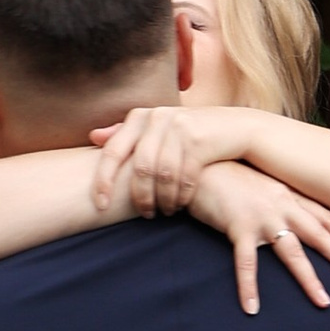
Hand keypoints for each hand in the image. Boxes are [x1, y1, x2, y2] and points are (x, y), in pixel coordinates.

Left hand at [86, 101, 240, 219]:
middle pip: (140, 168)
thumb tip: (93, 137)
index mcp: (141, 116)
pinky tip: (181, 205)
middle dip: (141, 197)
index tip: (100, 205)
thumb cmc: (190, 134)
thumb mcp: (158, 129)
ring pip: (163, 175)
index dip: (103, 181)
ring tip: (165, 211)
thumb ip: (127, 133)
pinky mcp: (200, 140)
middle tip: (146, 214)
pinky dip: (181, 196)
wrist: (236, 127)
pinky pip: (184, 177)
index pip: (112, 152)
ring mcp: (179, 126)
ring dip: (164, 200)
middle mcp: (158, 117)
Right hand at [190, 162, 329, 313]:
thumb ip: (277, 198)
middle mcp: (282, 204)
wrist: (199, 162)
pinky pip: (246, 262)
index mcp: (288, 194)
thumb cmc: (227, 173)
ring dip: (309, 279)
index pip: (326, 217)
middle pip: (319, 235)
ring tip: (324, 301)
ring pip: (292, 252)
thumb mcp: (260, 183)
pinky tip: (251, 308)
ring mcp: (261, 216)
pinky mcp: (237, 227)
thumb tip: (289, 215)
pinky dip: (249, 286)